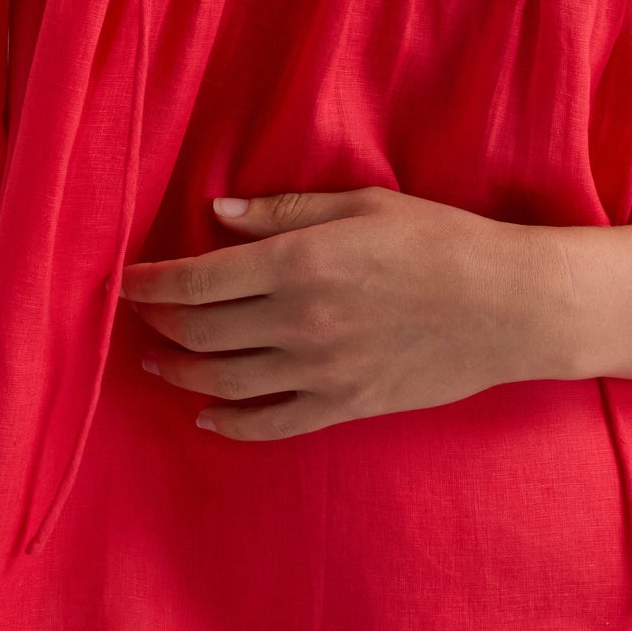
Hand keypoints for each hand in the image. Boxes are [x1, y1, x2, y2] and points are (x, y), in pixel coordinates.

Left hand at [118, 185, 561, 440]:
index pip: (197, 281)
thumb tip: (215, 215)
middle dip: (157, 325)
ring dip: (179, 373)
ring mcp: (319, 372)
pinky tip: (207, 413)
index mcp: (299, 264)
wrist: (507, 306)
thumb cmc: (439, 240)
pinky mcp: (343, 406)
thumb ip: (282, 213)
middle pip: (199, 334)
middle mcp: (299, 322)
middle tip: (138, 316)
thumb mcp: (362, 205)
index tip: (124, 280)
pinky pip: (269, 425)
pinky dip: (228, 423)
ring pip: (222, 383)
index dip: (150, 284)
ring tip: (156, 361)